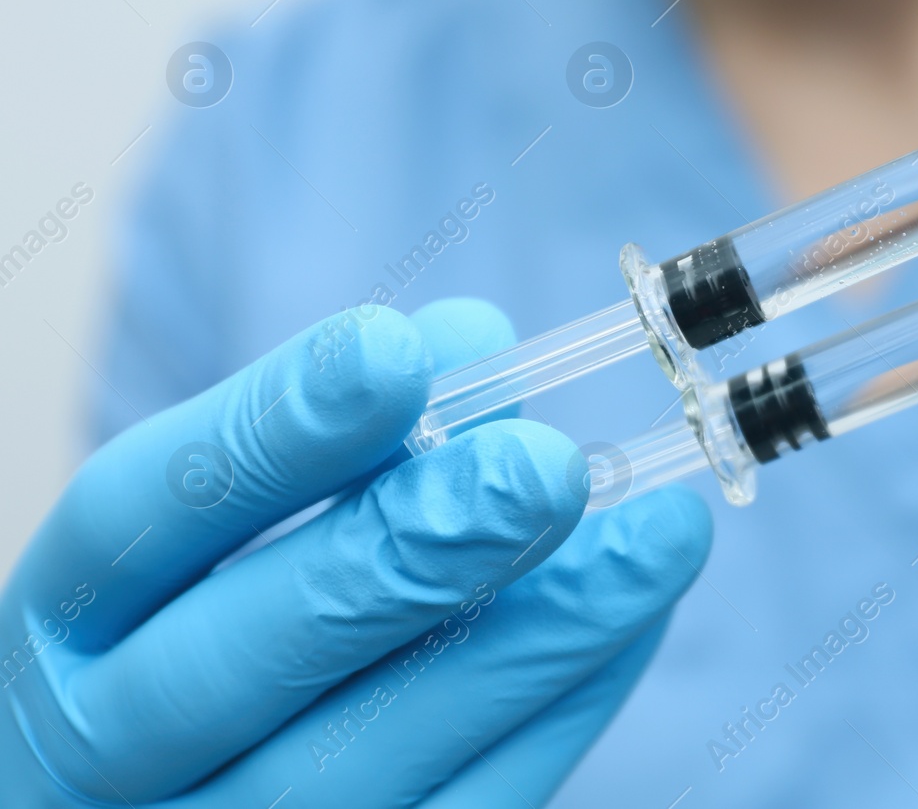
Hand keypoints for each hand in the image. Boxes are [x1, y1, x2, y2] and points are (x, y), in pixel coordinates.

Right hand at [0, 298, 710, 805]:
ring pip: (370, 757)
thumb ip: (336, 438)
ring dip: (535, 639)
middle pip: (245, 660)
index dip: (273, 429)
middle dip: (408, 552)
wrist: (170, 789)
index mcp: (67, 624)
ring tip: (657, 537)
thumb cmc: (207, 625)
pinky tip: (635, 617)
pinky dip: (560, 709)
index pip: (141, 516)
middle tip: (542, 469)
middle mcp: (108, 756)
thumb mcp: (222, 531)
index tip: (395, 351)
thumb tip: (477, 345)